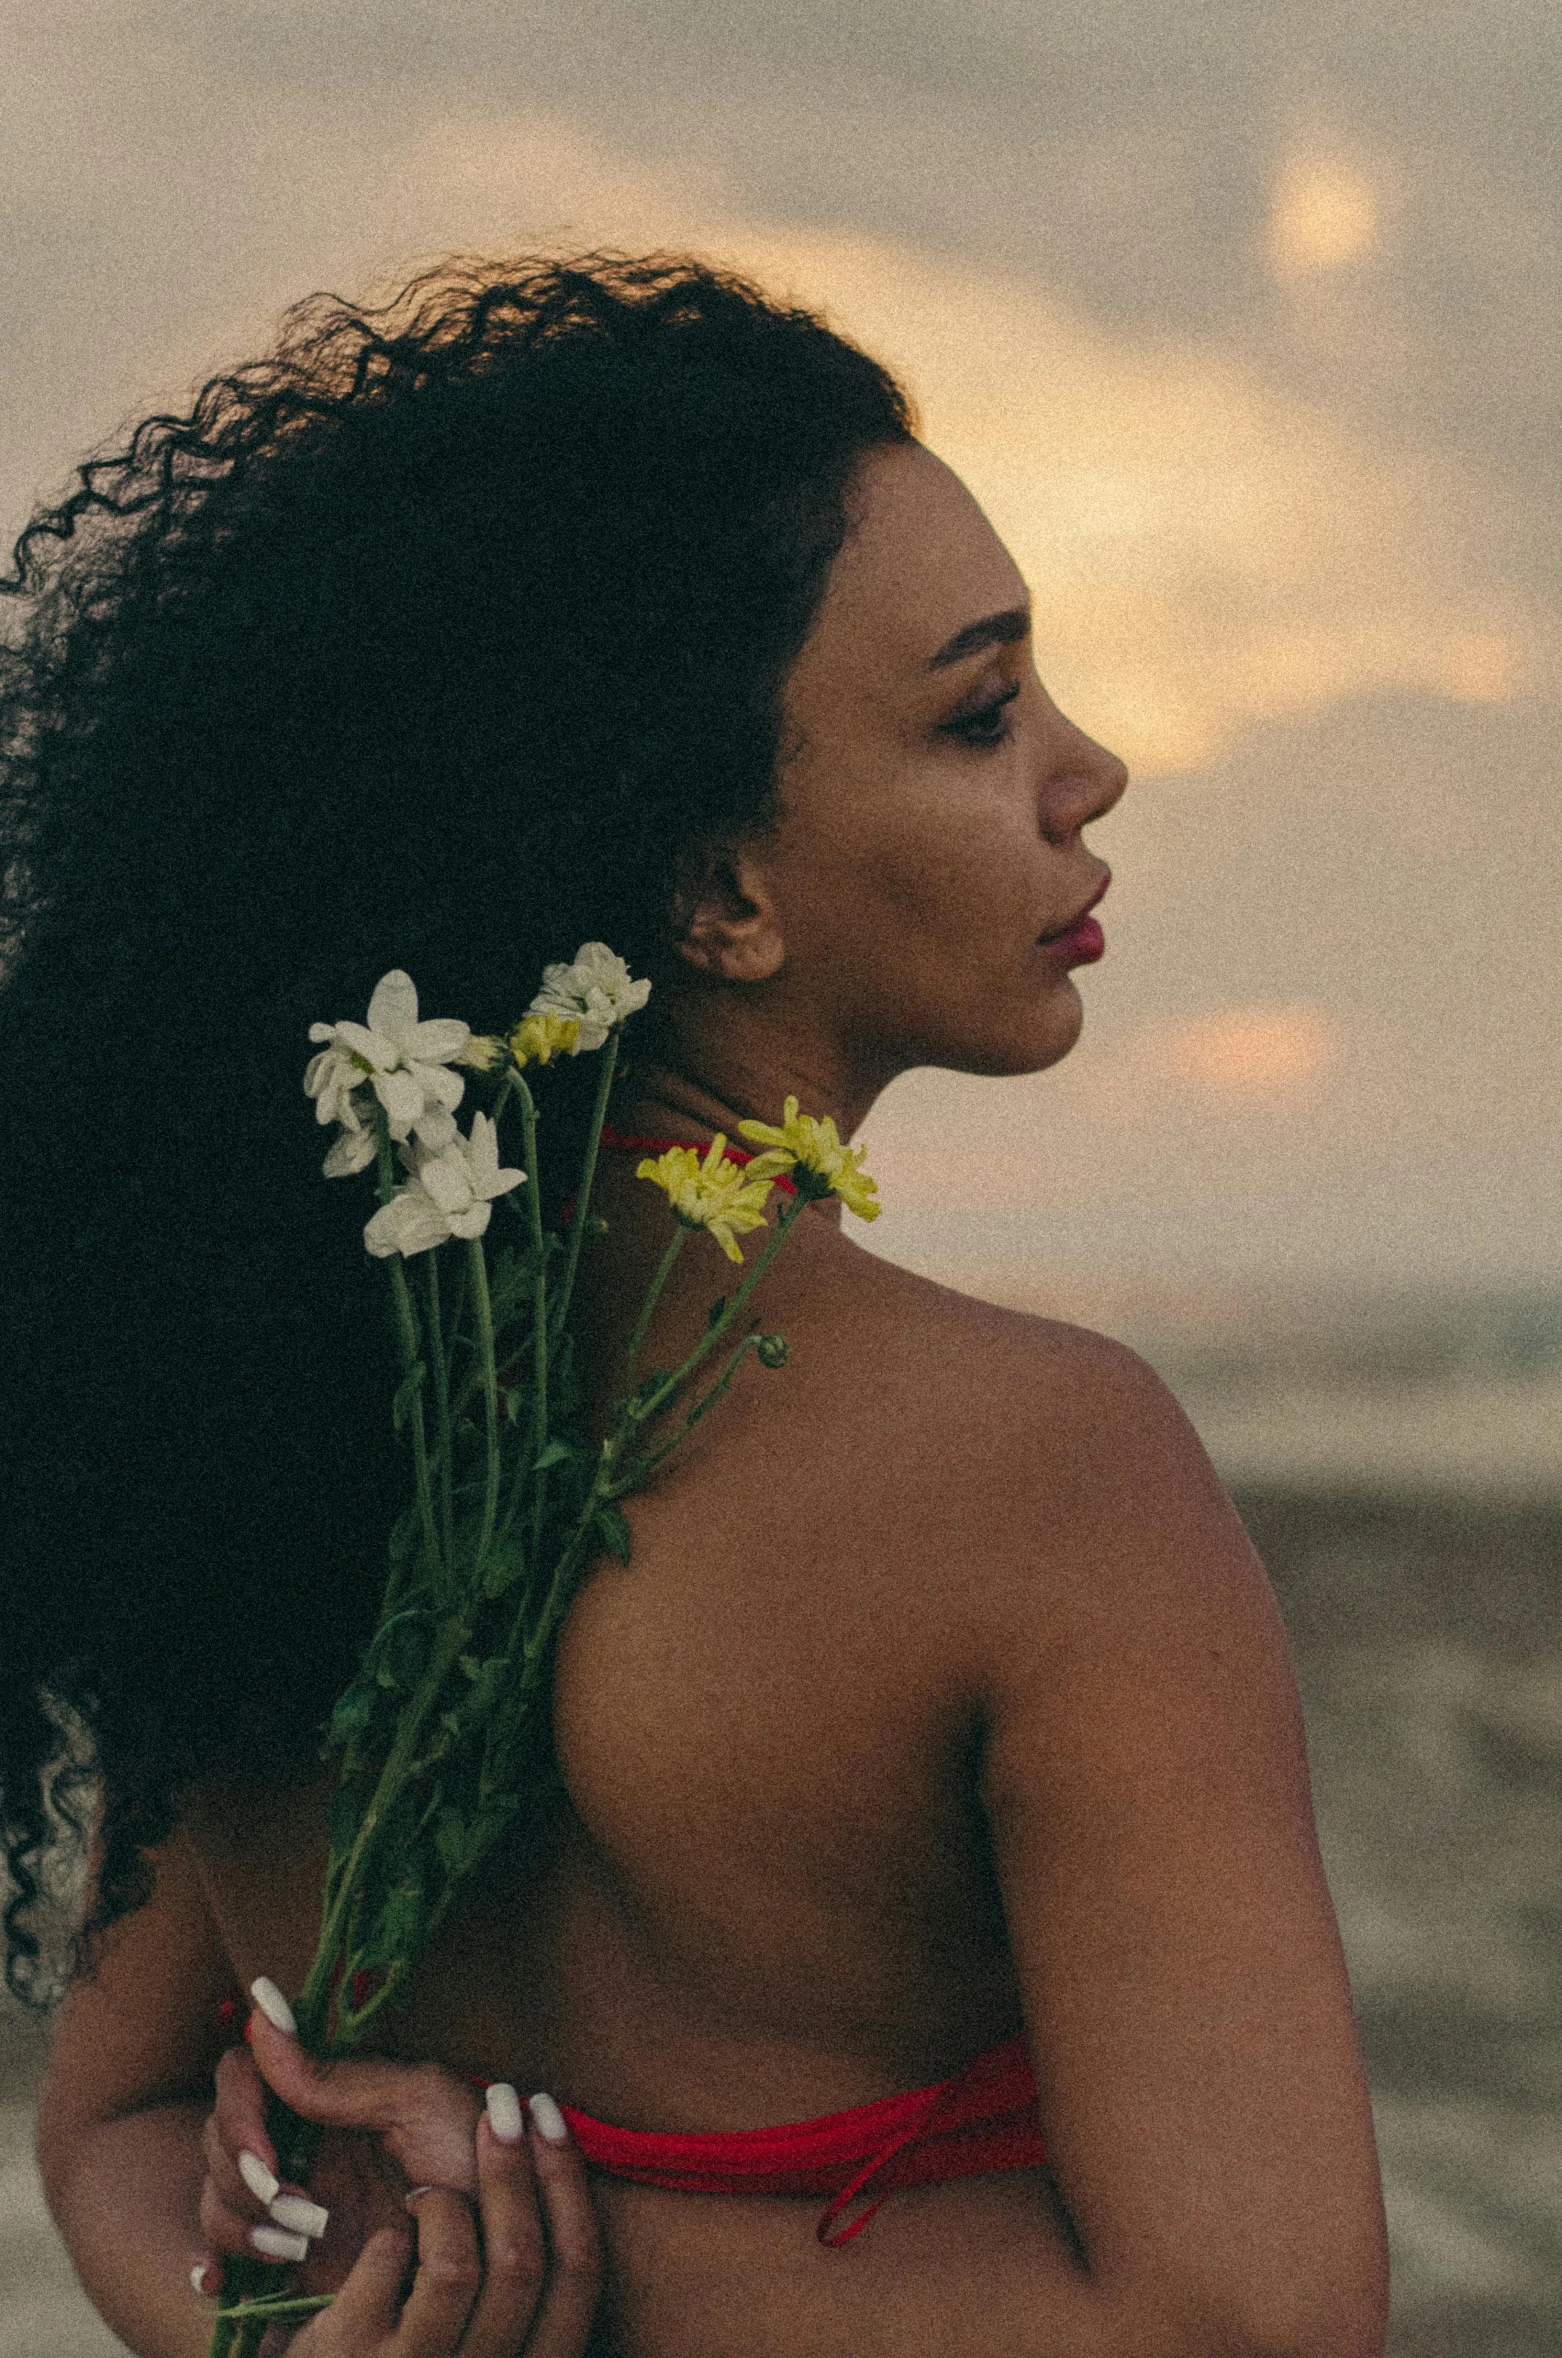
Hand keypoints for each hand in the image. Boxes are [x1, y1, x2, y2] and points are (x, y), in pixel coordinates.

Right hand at [198, 2017, 486, 2279]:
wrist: (503, 2243)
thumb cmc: (479, 2157)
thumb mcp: (420, 2102)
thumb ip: (336, 2074)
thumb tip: (260, 2008)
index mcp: (323, 2091)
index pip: (239, 2074)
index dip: (239, 2112)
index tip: (268, 2160)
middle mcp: (295, 2136)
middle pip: (218, 2137)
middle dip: (245, 2179)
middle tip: (303, 2214)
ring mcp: (288, 2196)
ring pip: (216, 2197)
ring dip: (242, 2224)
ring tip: (299, 2247)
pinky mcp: (287, 2253)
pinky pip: (222, 2254)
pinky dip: (212, 2265)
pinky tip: (220, 2285)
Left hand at [283, 2115, 600, 2357]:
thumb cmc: (408, 2347)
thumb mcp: (476, 2327)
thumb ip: (516, 2267)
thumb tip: (543, 2139)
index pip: (580, 2273)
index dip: (570, 2184)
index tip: (548, 2117)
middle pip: (522, 2261)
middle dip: (512, 2169)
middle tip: (497, 2111)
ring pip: (456, 2265)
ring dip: (440, 2204)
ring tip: (422, 2195)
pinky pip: (388, 2261)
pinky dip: (387, 2234)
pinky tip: (382, 2243)